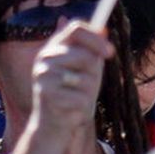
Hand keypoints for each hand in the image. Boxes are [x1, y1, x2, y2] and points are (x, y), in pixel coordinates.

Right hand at [30, 20, 112, 134]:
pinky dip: (82, 106)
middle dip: (94, 73)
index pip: (76, 29)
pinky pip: (80, 98)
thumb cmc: (72, 93)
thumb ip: (93, 50)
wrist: (54, 124)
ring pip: (85, 79)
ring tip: (77, 97)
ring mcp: (44, 75)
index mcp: (54, 46)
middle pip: (84, 56)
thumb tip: (104, 29)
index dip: (96, 38)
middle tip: (90, 85)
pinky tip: (72, 108)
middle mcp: (45, 57)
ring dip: (88, 92)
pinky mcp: (47, 94)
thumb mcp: (85, 69)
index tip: (110, 53)